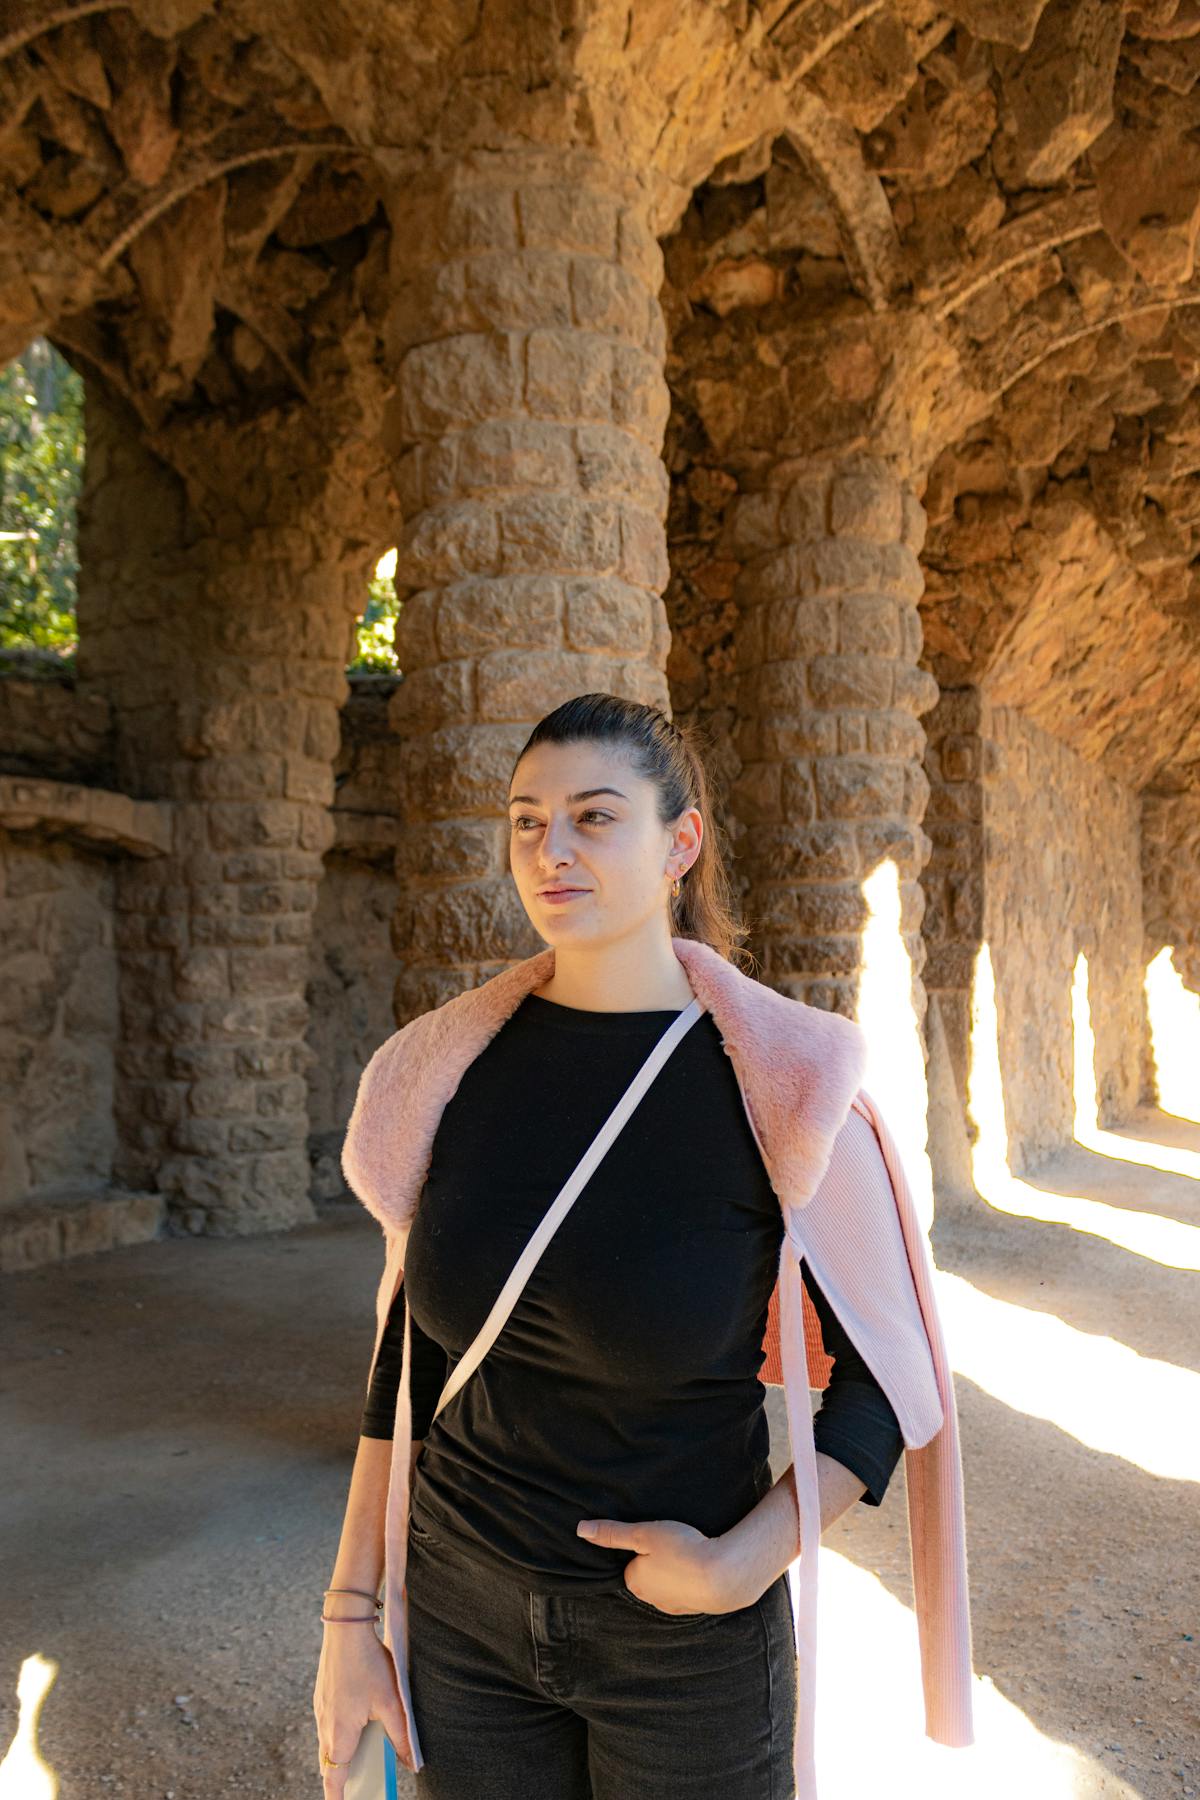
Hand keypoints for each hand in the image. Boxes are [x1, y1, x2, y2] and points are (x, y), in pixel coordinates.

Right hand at [313, 1621, 413, 1792]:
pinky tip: (357, 1724)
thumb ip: (400, 1736)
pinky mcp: (322, 1696)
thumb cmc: (368, 1663)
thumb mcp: (392, 1702)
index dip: (337, 1798)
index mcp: (340, 1733)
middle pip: (329, 1763)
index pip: (334, 1778)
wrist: (346, 1627)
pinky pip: (328, 1724)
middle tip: (359, 1787)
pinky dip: (339, 1733)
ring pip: (327, 1743)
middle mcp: (324, 1725)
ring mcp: (320, 1709)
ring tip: (362, 1757)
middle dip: (341, 1778)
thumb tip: (410, 1763)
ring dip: (341, 1754)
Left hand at [576, 1515, 745, 1614]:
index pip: (630, 1563)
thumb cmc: (681, 1550)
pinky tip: (701, 1566)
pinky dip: (691, 1579)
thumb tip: (580, 1530)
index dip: (641, 1546)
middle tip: (672, 1542)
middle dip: (657, 1561)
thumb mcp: (644, 1533)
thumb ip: (613, 1533)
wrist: (724, 1576)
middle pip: (648, 1574)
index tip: (654, 1537)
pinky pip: (687, 1590)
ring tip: (687, 1553)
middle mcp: (650, 1599)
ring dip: (676, 1571)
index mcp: (634, 1582)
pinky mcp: (694, 1607)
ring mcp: (674, 1606)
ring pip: (668, 1584)